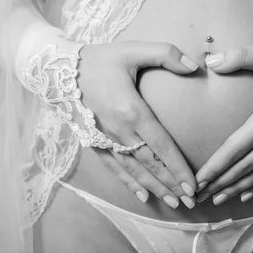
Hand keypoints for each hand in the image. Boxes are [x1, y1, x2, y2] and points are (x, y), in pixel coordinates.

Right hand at [77, 41, 199, 208]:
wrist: (56, 69)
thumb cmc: (100, 59)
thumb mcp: (133, 49)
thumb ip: (166, 54)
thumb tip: (196, 66)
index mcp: (132, 111)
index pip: (162, 146)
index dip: (179, 168)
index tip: (193, 185)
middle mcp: (119, 131)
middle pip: (151, 165)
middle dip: (172, 185)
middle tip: (191, 201)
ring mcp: (105, 140)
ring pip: (134, 171)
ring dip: (155, 188)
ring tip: (174, 204)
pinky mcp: (94, 143)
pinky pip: (114, 168)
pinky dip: (128, 183)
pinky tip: (142, 196)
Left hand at [195, 46, 252, 203]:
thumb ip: (242, 56)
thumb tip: (212, 60)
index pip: (235, 148)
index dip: (215, 166)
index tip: (198, 180)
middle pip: (243, 167)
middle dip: (220, 183)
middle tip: (199, 196)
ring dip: (237, 189)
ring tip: (219, 200)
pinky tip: (248, 195)